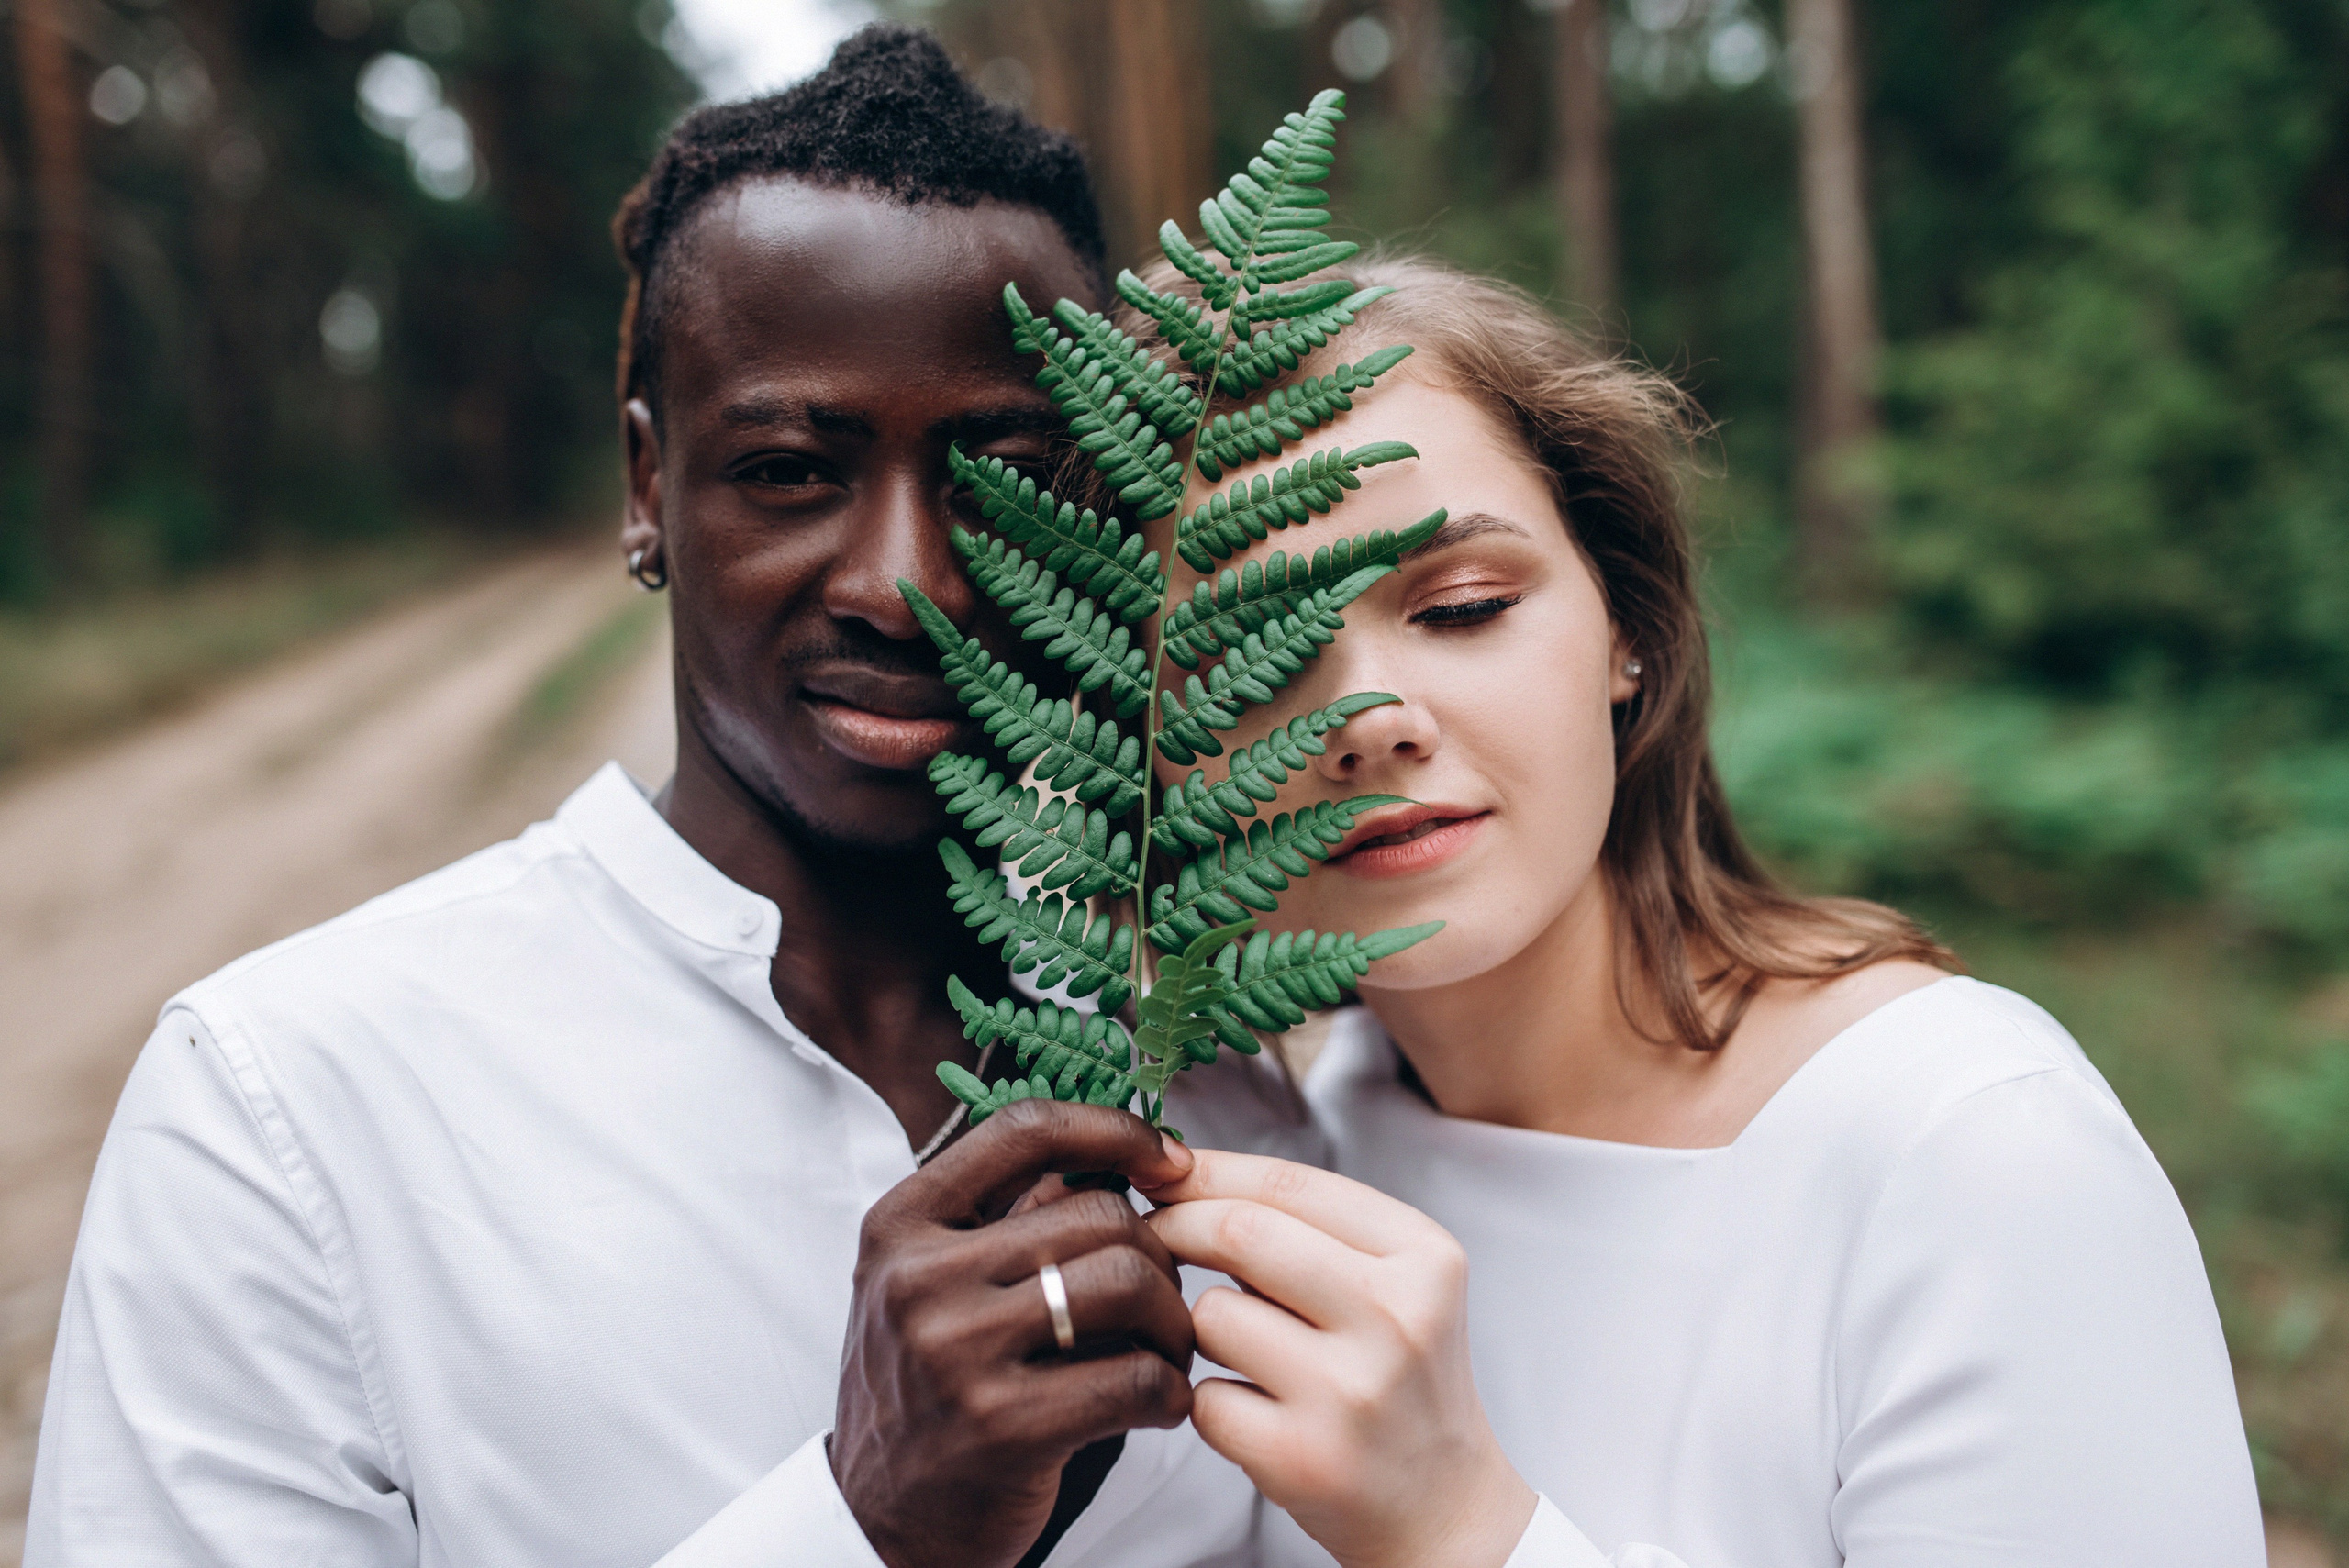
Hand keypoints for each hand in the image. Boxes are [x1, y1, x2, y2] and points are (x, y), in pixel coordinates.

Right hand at [833, 1100, 1198, 1567]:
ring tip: (1166, 1351)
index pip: (1025, 1131)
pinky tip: (1158, 1405)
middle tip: (1161, 1301)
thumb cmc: (926, 1390)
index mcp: (901, 1224)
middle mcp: (919, 1277)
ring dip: (1172, 1320)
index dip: (1116, 1131)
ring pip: (1127, 1281)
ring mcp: (956, 1352)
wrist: (878, 1520)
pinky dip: (1170, 1391)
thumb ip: (1008, 1217)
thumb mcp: (931, 1284)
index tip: (1170, 1162)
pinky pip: (1136, 1378)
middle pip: (1098, 1213)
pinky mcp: (1003, 1427)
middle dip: (1157, 1254)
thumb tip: (1120, 1156)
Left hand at [1139, 1149, 1536, 1567]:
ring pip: (1213, 1314)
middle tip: (1152, 1236)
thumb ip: (1309, 1230)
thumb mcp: (1395, 1286)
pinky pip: (1204, 1398)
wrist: (1444, 1509)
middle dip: (1177, 1226)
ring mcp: (1350, 1390)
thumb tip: (1183, 1175)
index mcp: (1424, 1257)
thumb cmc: (1401, 1383)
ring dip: (1205, 1328)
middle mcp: (1396, 1316)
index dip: (1209, 1172)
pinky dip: (1212, 1403)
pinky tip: (1258, 1415)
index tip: (1162, 1174)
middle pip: (1241, 1232)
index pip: (1289, 1184)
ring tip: (1251, 1355)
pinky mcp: (1303, 1458)